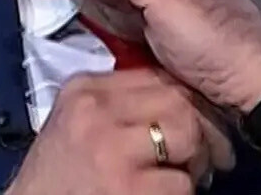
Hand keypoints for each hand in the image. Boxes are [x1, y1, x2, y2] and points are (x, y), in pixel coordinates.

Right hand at [6, 68, 235, 194]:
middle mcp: (95, 112)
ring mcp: (110, 149)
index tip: (190, 124)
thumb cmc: (58, 176)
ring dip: (192, 165)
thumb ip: (116, 105)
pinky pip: (182, 184)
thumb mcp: (75, 123)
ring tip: (176, 180)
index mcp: (84, 91)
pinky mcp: (127, 187)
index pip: (155, 76)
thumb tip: (176, 97)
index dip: (183, 101)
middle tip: (201, 157)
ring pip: (186, 137)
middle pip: (177, 100)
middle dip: (199, 131)